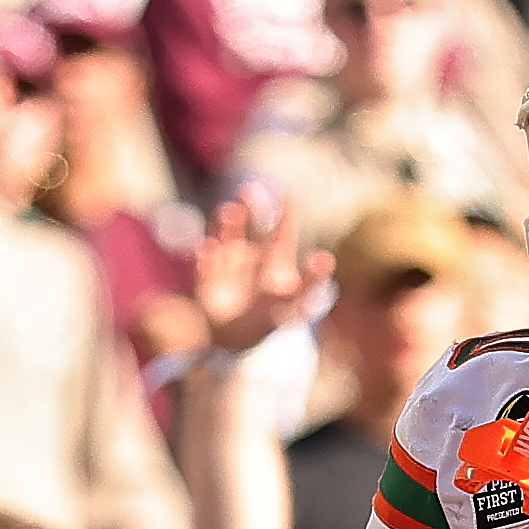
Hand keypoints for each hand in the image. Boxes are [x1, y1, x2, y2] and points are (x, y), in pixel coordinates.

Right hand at [189, 192, 317, 355]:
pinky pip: (202, 263)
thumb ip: (310, 283)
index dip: (286, 210)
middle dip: (248, 206)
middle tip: (248, 192)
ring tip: (230, 213)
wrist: (235, 338)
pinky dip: (203, 255)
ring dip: (226, 223)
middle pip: (250, 222)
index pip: (282, 228)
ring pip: (224, 234)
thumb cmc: (269, 318)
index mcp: (274, 256)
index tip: (288, 190)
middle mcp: (249, 250)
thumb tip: (326, 259)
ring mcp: (225, 260)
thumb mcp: (294, 306)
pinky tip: (205, 249)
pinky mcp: (205, 276)